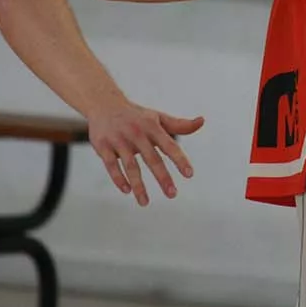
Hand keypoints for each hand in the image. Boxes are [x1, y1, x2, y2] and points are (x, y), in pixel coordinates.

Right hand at [87, 100, 203, 205]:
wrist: (104, 104)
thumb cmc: (137, 116)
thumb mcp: (158, 117)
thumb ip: (180, 125)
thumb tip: (202, 121)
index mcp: (152, 127)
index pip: (169, 145)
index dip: (180, 160)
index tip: (189, 175)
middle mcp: (137, 133)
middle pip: (152, 158)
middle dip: (162, 177)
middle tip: (172, 194)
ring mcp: (119, 140)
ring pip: (131, 165)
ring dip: (138, 185)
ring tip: (145, 203)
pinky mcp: (103, 146)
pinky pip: (111, 165)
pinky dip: (118, 178)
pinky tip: (127, 191)